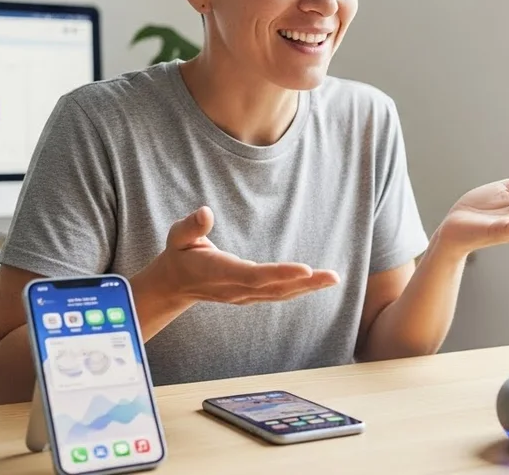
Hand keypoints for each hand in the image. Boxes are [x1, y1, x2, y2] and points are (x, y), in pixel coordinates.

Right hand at [138, 206, 339, 306]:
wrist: (175, 284)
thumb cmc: (180, 253)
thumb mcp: (178, 237)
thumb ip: (191, 227)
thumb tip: (204, 212)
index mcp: (219, 273)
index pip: (253, 276)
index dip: (279, 274)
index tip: (305, 269)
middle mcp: (235, 289)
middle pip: (274, 288)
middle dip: (305, 283)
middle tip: (333, 277)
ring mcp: (244, 295)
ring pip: (280, 294)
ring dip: (308, 287)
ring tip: (333, 278)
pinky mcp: (250, 295)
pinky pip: (278, 294)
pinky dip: (299, 289)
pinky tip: (317, 282)